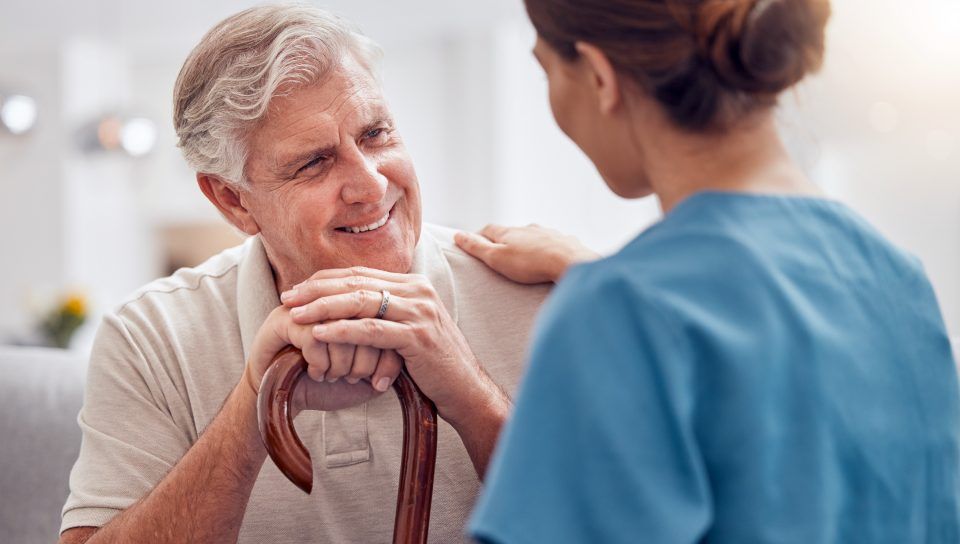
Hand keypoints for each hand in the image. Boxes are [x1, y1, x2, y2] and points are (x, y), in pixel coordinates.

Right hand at [243, 305, 401, 412]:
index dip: (386, 352)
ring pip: (341, 327)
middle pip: (366, 318)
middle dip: (366, 357)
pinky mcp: (282, 320)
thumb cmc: (327, 388)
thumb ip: (388, 361)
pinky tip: (320, 376)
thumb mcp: (366, 377)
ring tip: (338, 377)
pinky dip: (321, 362)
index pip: (384, 318)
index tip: (382, 380)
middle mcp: (332, 302)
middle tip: (359, 379)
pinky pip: (314, 337)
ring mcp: (307, 307)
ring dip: (342, 361)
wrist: (281, 402)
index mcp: (355, 310)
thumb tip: (410, 353)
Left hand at [280, 266, 503, 424]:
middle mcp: (418, 291)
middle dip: (317, 290)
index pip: (361, 274)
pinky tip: (320, 334)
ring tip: (296, 315)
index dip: (326, 280)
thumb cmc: (433, 364)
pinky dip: (342, 330)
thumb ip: (386, 315)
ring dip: (323, 307)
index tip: (298, 289)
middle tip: (287, 298)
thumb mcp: (408, 331)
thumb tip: (348, 309)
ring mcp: (420, 312)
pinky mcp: (418, 336)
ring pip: (361, 302)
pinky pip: (372, 330)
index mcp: (414, 285)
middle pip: (357, 283)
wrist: (465, 389)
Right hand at [454, 224, 598, 283]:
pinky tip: (549, 259)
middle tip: (499, 253)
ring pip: (533, 236)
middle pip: (511, 232)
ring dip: (527, 244)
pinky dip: (546, 250)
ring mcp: (548, 233)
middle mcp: (528, 228)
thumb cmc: (530, 264)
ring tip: (524, 258)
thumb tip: (458, 235)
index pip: (488, 230)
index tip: (474, 244)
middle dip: (504, 241)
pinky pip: (552, 244)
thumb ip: (476, 247)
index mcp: (509, 232)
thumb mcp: (496, 258)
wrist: (568, 262)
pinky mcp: (564, 242)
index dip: (479, 236)